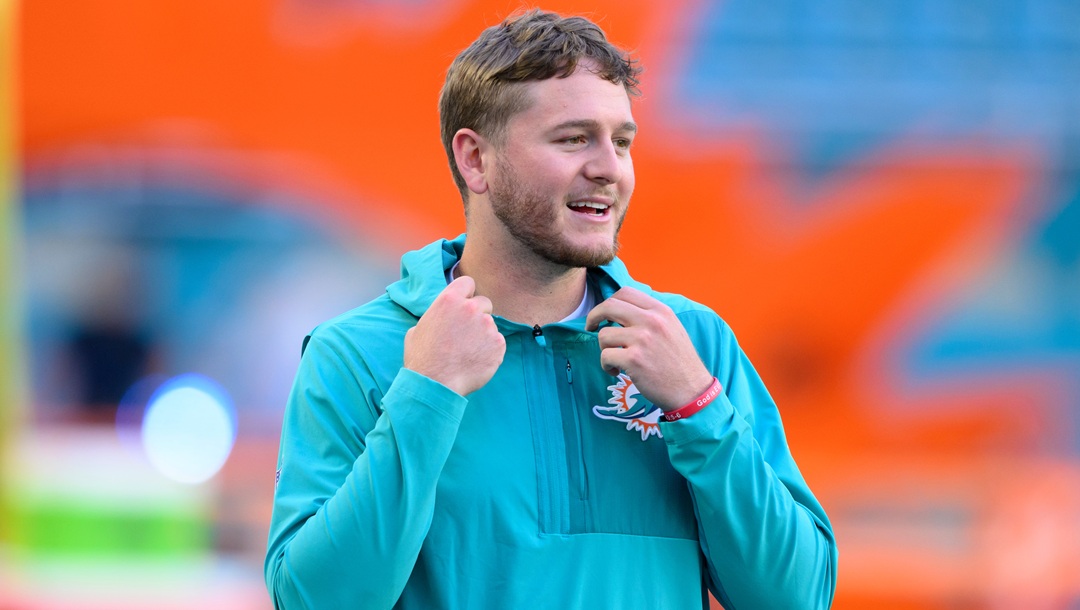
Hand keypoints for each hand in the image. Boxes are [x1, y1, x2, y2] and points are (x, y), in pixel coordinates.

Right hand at [404, 275, 505, 395]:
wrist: (435, 384)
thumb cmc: (423, 358)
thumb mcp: (418, 328)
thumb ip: (436, 316)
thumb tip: (442, 317)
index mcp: (449, 300)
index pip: (468, 282)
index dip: (466, 293)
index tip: (464, 304)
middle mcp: (470, 309)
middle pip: (484, 302)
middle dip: (478, 314)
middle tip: (467, 333)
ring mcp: (487, 326)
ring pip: (491, 324)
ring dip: (483, 334)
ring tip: (468, 351)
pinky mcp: (498, 344)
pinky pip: (498, 341)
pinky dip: (490, 350)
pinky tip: (476, 360)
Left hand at [585, 287, 713, 410]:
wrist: (691, 391)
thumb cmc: (679, 362)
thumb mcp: (672, 329)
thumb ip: (650, 317)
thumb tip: (620, 310)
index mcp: (660, 311)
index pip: (625, 293)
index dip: (609, 302)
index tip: (603, 315)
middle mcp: (651, 321)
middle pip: (609, 306)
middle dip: (594, 316)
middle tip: (591, 328)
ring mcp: (642, 340)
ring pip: (603, 335)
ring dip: (603, 349)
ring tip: (615, 360)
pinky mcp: (634, 360)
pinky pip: (605, 357)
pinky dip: (606, 366)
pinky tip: (617, 372)